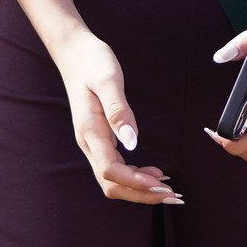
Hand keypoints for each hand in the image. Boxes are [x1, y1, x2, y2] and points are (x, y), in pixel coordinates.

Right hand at [48, 29, 180, 204]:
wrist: (75, 52)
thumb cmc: (92, 62)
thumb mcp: (108, 80)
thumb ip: (118, 110)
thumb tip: (131, 141)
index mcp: (90, 131)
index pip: (111, 170)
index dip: (136, 182)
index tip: (161, 184)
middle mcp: (89, 142)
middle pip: (111, 184)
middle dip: (140, 194)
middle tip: (171, 194)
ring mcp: (93, 142)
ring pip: (112, 180)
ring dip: (138, 188)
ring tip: (166, 187)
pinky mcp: (99, 138)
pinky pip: (114, 168)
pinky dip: (134, 177)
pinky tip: (152, 173)